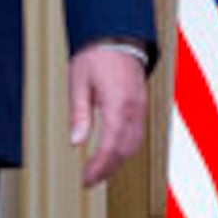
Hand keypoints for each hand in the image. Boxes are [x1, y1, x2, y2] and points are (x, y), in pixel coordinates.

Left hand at [66, 42, 148, 188]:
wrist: (117, 37)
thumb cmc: (96, 56)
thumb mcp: (78, 82)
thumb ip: (79, 114)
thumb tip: (76, 142)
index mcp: (117, 103)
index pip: (110, 145)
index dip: (99, 167)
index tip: (86, 179)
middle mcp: (133, 109)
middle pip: (124, 150)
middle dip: (107, 169)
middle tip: (89, 180)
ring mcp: (140, 108)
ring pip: (134, 145)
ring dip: (117, 162)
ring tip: (99, 172)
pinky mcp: (141, 106)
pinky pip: (137, 135)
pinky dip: (126, 150)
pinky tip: (113, 154)